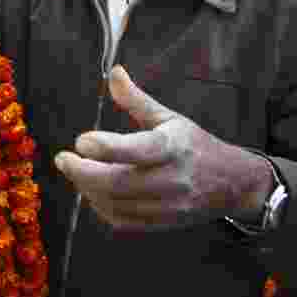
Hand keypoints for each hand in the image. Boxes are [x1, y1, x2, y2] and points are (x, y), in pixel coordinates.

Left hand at [54, 66, 273, 231]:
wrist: (232, 184)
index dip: (105, 147)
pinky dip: (100, 206)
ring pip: (116, 204)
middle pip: (118, 182)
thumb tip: (114, 73)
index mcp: (173, 147)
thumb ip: (136, 100)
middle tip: (63, 159)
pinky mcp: (162, 223)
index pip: (137, 150)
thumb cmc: (196, 146)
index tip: (80, 141)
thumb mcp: (169, 117)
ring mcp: (167, 205)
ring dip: (88, 189)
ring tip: (75, 171)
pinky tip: (91, 190)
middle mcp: (171, 179)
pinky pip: (122, 220)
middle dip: (83, 172)